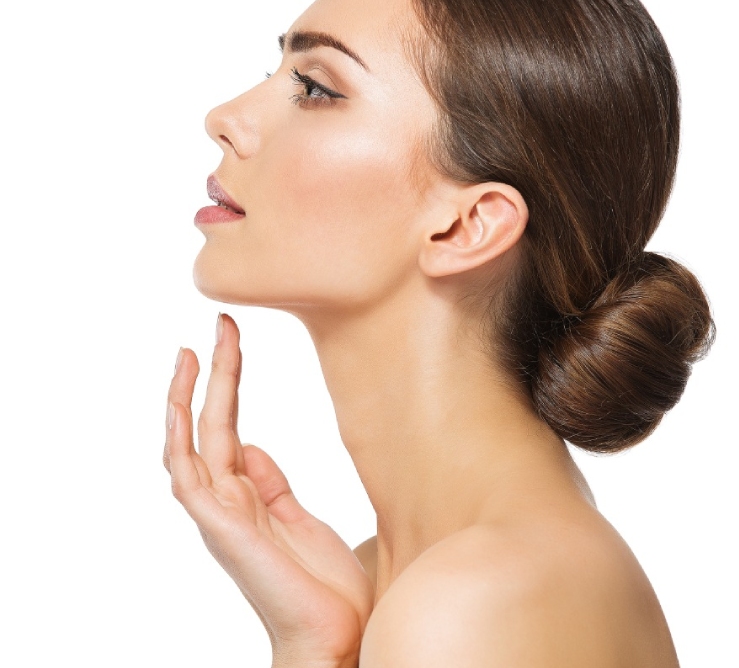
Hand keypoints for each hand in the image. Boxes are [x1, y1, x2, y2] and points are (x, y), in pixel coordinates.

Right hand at [163, 313, 373, 666]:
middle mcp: (225, 500)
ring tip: (190, 353)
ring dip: (185, 398)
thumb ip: (272, 484)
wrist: (335, 637)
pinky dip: (180, 442)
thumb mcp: (299, 518)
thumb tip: (250, 446)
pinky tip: (181, 407)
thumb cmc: (322, 586)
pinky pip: (189, 479)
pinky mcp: (221, 529)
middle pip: (210, 424)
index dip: (229, 382)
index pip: (229, 425)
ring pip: (188, 445)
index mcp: (246, 495)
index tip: (233, 340)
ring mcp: (219, 515)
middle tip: (219, 324)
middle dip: (212, 373)